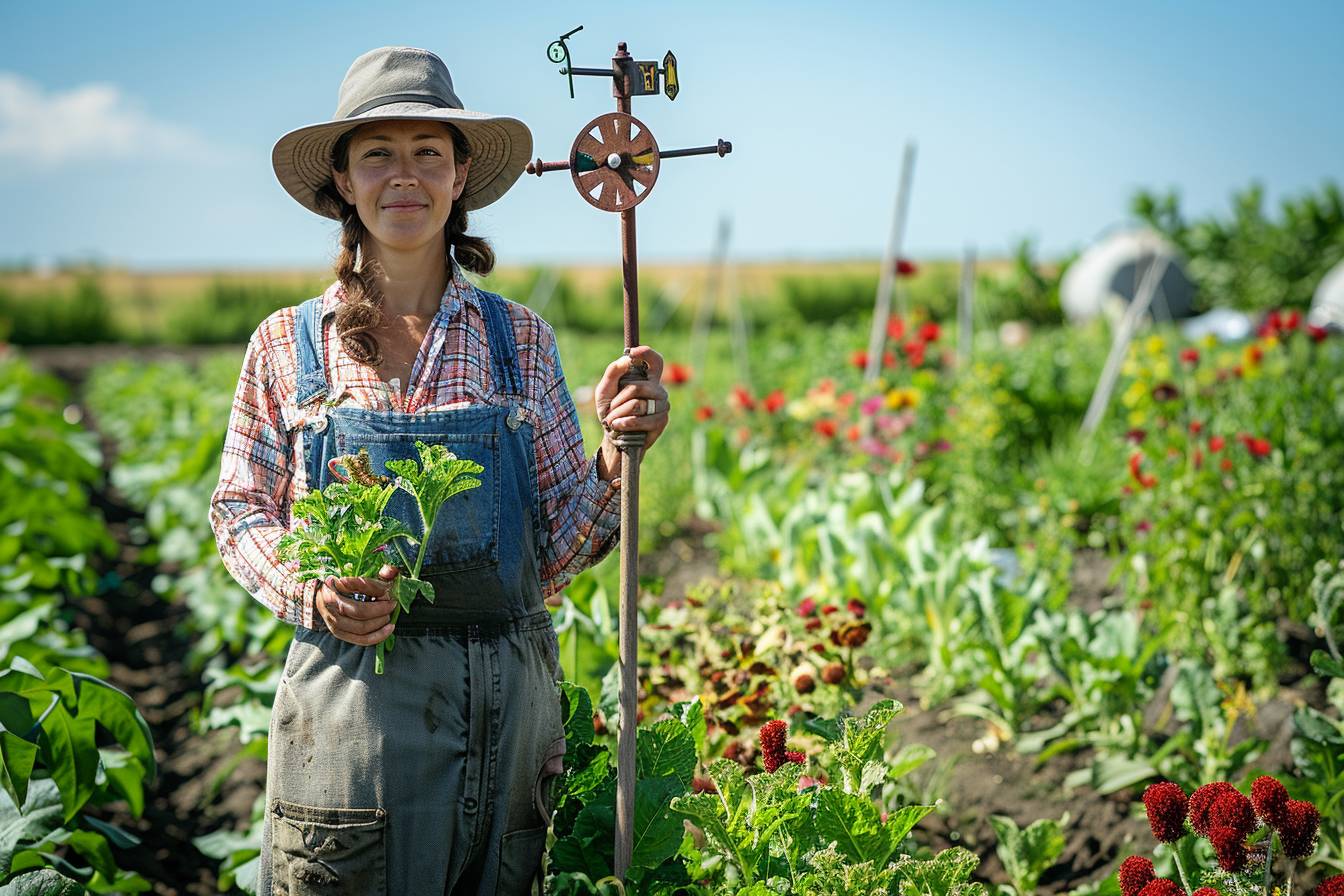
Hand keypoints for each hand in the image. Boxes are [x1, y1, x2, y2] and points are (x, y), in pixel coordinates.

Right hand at [317, 564, 399, 644]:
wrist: (321, 597)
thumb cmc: (341, 586)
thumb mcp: (354, 577)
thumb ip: (371, 578)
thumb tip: (389, 573)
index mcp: (334, 588)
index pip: (357, 589)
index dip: (376, 590)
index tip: (387, 590)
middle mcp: (332, 607)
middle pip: (360, 612)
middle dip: (381, 609)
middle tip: (391, 603)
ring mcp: (334, 623)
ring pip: (361, 628)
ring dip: (380, 622)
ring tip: (388, 615)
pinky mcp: (339, 633)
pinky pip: (361, 640)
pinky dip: (378, 636)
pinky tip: (388, 629)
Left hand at [594, 345, 669, 469]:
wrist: (613, 435)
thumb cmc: (610, 410)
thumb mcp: (605, 389)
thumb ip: (613, 371)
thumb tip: (627, 359)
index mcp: (647, 379)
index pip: (655, 361)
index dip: (647, 354)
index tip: (631, 353)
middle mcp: (658, 390)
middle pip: (637, 387)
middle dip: (618, 400)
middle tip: (611, 409)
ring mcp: (662, 406)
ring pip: (637, 404)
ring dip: (619, 414)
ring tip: (613, 420)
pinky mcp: (661, 422)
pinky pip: (642, 420)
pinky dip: (626, 423)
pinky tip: (619, 426)